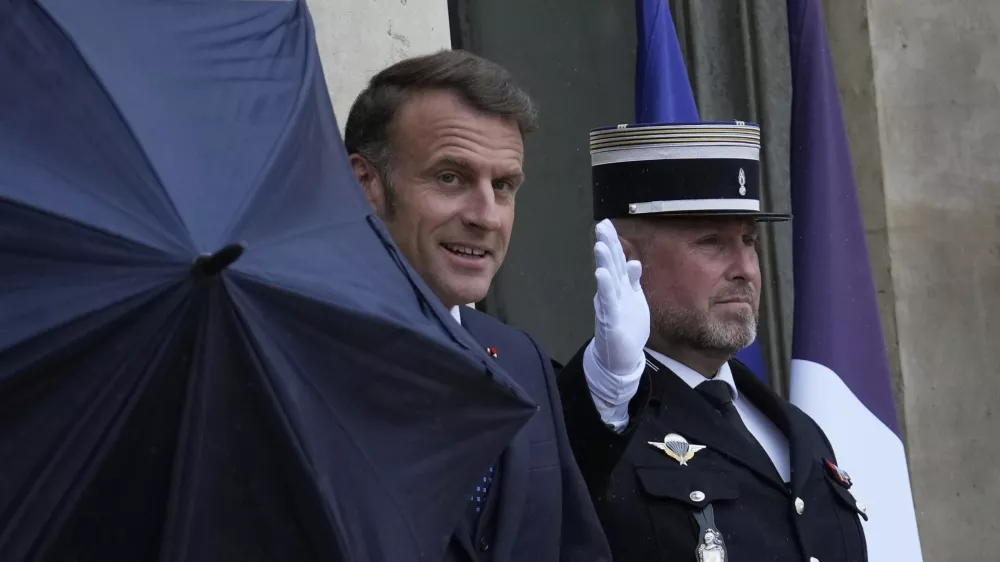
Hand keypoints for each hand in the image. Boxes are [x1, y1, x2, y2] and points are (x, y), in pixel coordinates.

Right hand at [588, 219, 649, 401]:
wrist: (621, 357)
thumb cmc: (627, 327)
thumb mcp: (634, 301)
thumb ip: (633, 281)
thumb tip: (634, 261)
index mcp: (620, 286)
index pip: (616, 261)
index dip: (613, 242)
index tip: (606, 223)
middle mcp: (613, 292)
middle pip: (610, 265)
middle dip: (606, 245)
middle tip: (601, 225)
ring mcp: (610, 304)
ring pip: (607, 280)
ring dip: (604, 262)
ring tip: (600, 245)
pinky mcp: (610, 319)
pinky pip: (608, 301)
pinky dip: (605, 287)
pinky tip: (601, 274)